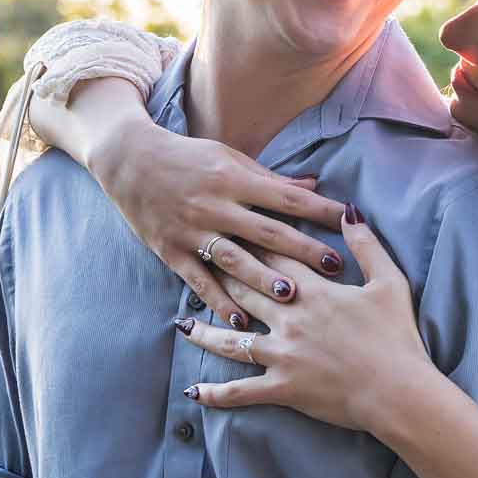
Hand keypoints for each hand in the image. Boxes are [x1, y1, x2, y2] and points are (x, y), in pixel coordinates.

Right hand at [90, 119, 348, 328]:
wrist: (129, 161)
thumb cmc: (187, 157)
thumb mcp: (229, 157)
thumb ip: (271, 179)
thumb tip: (314, 186)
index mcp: (233, 178)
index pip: (286, 197)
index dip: (320, 209)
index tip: (349, 220)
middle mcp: (215, 205)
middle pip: (266, 231)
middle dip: (303, 249)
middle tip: (335, 266)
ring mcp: (192, 230)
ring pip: (234, 259)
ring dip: (263, 279)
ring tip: (292, 296)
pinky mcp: (172, 251)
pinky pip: (198, 280)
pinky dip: (218, 301)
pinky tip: (240, 320)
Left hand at [177, 207, 431, 434]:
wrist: (399, 390)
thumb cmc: (397, 336)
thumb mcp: (389, 282)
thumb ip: (366, 244)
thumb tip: (349, 211)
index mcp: (313, 290)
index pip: (272, 258)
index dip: (249, 242)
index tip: (227, 228)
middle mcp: (289, 318)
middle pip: (244, 290)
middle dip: (218, 276)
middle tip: (195, 264)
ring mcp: (282, 353)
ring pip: (231, 339)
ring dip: (204, 332)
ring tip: (181, 326)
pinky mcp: (282, 387)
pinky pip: (241, 391)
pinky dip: (216, 393)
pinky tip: (192, 391)